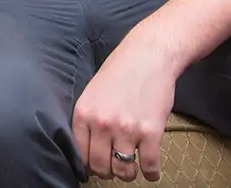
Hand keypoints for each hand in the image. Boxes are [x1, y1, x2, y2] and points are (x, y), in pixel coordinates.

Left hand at [72, 38, 174, 182]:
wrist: (149, 55)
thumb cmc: (120, 71)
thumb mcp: (92, 92)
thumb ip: (88, 118)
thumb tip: (87, 148)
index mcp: (84, 113)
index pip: (80, 154)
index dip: (88, 165)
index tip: (95, 167)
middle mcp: (101, 124)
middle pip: (100, 166)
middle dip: (107, 171)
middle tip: (114, 168)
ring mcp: (126, 129)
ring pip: (123, 170)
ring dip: (127, 174)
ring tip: (131, 169)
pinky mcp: (150, 132)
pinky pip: (148, 166)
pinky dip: (151, 174)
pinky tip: (150, 171)